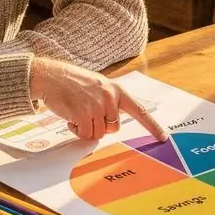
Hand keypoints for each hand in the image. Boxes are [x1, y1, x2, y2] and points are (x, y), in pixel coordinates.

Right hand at [30, 58, 167, 142]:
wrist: (52, 76)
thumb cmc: (73, 82)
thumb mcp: (98, 86)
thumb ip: (109, 101)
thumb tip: (113, 122)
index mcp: (116, 90)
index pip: (139, 111)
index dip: (152, 126)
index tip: (163, 138)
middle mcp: (110, 98)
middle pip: (114, 129)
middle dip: (100, 126)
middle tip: (87, 113)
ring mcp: (97, 106)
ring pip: (99, 134)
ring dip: (86, 128)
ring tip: (77, 112)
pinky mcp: (83, 114)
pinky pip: (85, 134)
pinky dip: (76, 130)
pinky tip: (70, 116)